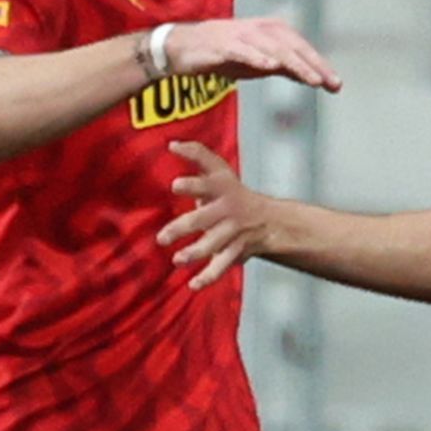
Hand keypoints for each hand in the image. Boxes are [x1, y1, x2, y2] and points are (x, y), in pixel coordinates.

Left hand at [158, 143, 294, 285]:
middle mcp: (226, 210)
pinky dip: (208, 277)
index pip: (206, 183)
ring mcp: (231, 232)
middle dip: (183, 227)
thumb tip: (170, 144)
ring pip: (212, 245)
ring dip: (194, 253)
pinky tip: (193, 285)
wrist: (269, 220)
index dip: (192, 184)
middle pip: (203, 219)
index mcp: (221, 188)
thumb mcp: (219, 169)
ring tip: (177, 260)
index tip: (175, 185)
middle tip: (162, 237)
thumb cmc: (233, 191)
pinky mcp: (234, 252)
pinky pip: (221, 266)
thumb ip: (197, 154)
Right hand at [166, 13, 342, 93]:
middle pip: (293, 46)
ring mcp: (241, 35)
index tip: (336, 84)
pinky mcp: (222, 44)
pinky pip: (243, 50)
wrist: (183, 48)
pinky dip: (257, 57)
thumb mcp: (260, 62)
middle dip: (314, 65)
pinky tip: (271, 66)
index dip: (320, 64)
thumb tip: (313, 77)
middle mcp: (260, 29)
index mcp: (271, 31)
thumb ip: (285, 67)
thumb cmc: (224, 53)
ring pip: (274, 48)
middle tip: (330, 83)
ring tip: (311, 79)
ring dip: (294, 64)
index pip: (302, 47)